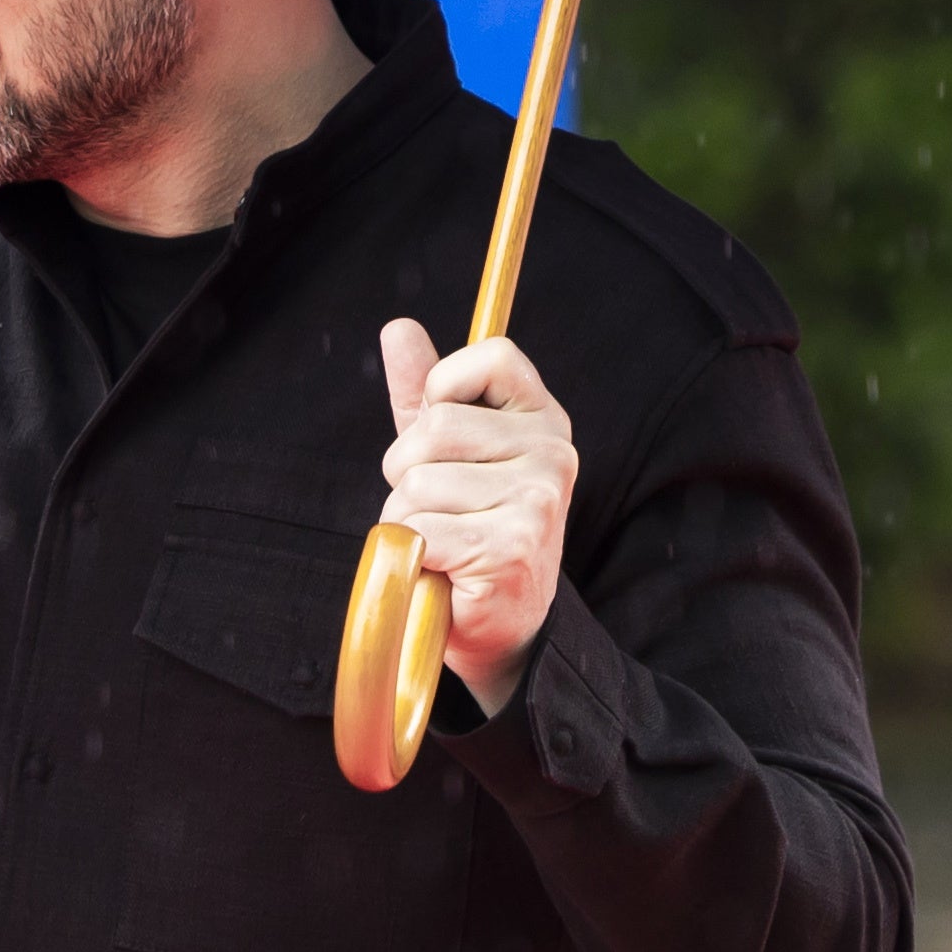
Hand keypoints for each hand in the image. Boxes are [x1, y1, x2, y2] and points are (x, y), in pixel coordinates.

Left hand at [379, 318, 577, 709]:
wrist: (500, 625)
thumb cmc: (468, 530)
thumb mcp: (445, 453)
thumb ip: (424, 393)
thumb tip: (399, 326)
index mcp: (543, 418)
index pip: (494, 356)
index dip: (445, 388)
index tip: (443, 430)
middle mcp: (553, 453)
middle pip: (433, 428)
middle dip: (407, 472)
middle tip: (437, 507)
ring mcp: (538, 500)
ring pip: (417, 484)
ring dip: (407, 519)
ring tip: (442, 541)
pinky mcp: (512, 546)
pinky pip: (420, 530)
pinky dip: (414, 554)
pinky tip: (446, 569)